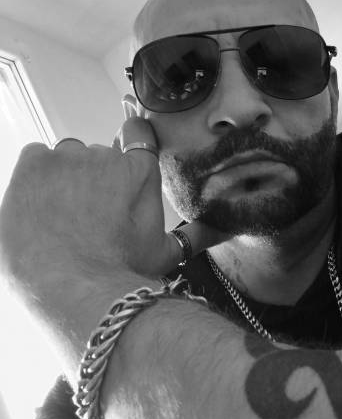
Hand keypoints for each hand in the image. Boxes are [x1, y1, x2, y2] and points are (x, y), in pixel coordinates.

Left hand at [0, 104, 226, 295]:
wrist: (72, 285)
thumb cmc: (122, 269)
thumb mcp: (166, 252)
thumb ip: (196, 234)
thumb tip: (228, 227)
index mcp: (140, 172)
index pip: (137, 133)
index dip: (129, 144)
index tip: (121, 164)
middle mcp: (106, 155)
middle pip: (98, 154)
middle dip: (96, 178)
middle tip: (92, 215)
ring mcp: (68, 156)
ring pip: (68, 156)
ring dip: (67, 177)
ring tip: (66, 215)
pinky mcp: (34, 162)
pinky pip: (36, 157)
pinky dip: (39, 177)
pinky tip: (45, 207)